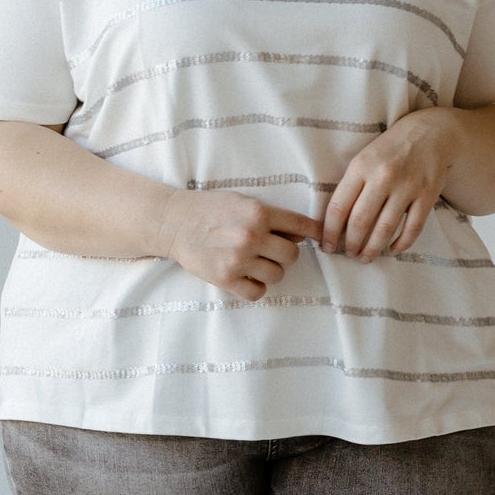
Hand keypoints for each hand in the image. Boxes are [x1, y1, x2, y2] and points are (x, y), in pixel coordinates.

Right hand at [157, 188, 324, 299]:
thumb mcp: (242, 202)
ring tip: (256, 263)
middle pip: (292, 256)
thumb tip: (300, 235)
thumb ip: (270, 216)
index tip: (320, 238)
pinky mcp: (226, 279)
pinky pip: (257, 292)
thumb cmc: (210, 209)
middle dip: (285, 254)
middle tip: (271, 251)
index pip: (301, 225)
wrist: (174, 222)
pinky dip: (256, 287)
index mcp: (258, 213)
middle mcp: (251, 236)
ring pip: (277, 275)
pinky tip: (248, 277)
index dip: (314, 232)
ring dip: (270, 271)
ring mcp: (238, 260)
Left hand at [321, 110, 455, 259]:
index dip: (329, 232)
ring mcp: (407, 187)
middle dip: (351, 245)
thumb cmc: (390, 149)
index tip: (326, 246)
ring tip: (365, 257)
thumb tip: (335, 223)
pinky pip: (412, 228)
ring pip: (385, 229)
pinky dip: (401, 244)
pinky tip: (392, 250)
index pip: (338, 207)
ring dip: (372, 249)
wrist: (430, 132)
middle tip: (348, 254)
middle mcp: (383, 177)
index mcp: (361, 167)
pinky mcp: (428, 195)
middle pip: (360, 222)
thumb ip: (351, 186)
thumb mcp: (364, 159)